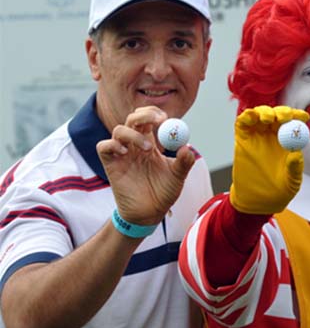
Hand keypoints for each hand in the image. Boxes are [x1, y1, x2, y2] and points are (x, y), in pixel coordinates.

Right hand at [96, 106, 194, 225]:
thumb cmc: (164, 192)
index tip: (165, 118)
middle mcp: (134, 145)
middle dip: (144, 116)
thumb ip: (184, 162)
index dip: (154, 114)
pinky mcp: (110, 164)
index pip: (149, 119)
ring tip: (147, 148)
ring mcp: (121, 154)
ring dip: (133, 134)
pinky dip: (112, 144)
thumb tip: (187, 147)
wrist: (150, 213)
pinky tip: (124, 152)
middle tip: (158, 121)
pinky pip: (104, 147)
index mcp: (151, 143)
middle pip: (133, 119)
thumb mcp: (178, 176)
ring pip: (119, 130)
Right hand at [229, 105, 309, 214]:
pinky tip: (252, 116)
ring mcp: (257, 136)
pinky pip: (243, 123)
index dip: (297, 116)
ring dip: (264, 111)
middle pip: (277, 115)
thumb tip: (296, 154)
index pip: (294, 123)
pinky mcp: (242, 139)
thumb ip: (294, 169)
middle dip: (281, 112)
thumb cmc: (279, 191)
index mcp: (288, 141)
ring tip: (267, 118)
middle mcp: (273, 135)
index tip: (303, 117)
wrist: (257, 201)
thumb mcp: (291, 182)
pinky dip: (247, 116)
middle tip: (283, 117)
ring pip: (260, 115)